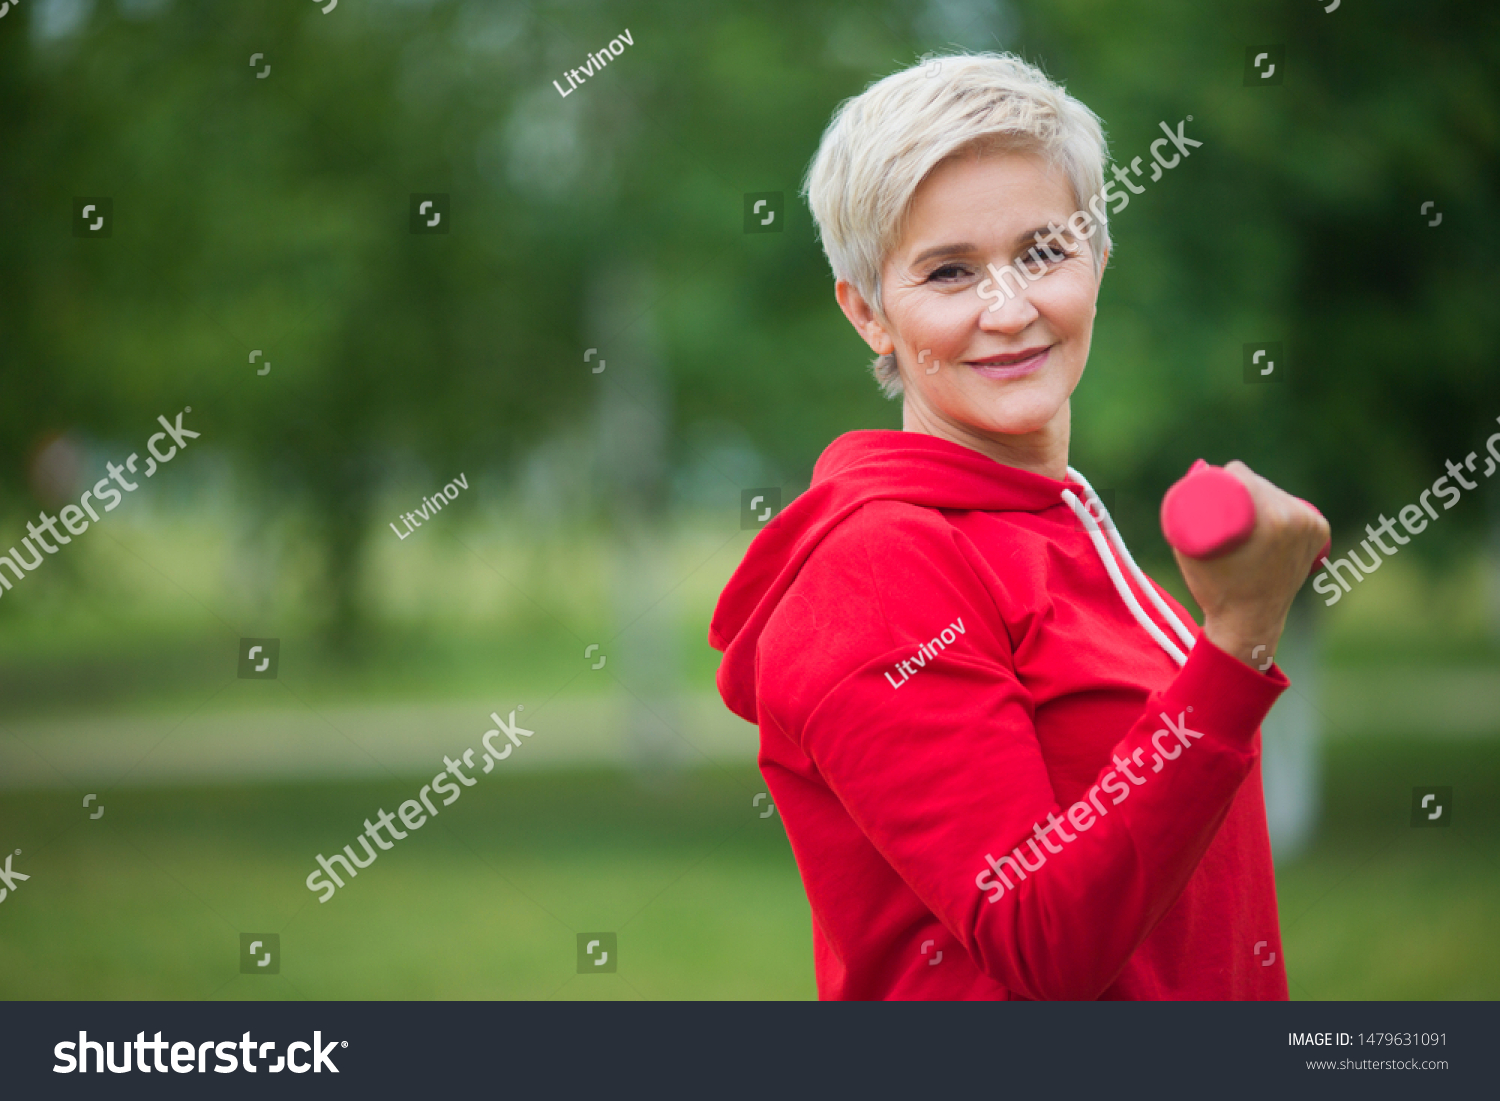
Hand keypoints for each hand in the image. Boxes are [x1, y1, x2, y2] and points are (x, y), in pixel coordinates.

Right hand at [1171, 461, 1330, 670]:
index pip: (1242, 475)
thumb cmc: (1215, 588)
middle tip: (1221, 505)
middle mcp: (1298, 519)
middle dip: (1240, 487)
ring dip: (1260, 497)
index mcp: (1273, 519)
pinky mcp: (1319, 533)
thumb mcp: (1190, 548)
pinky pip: (1294, 507)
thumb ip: (1188, 508)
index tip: (1209, 489)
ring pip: (1277, 494)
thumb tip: (1200, 471)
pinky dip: (1281, 507)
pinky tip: (1272, 513)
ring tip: (1242, 515)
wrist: (1248, 622)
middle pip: (1261, 483)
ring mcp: (1312, 527)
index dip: (1222, 476)